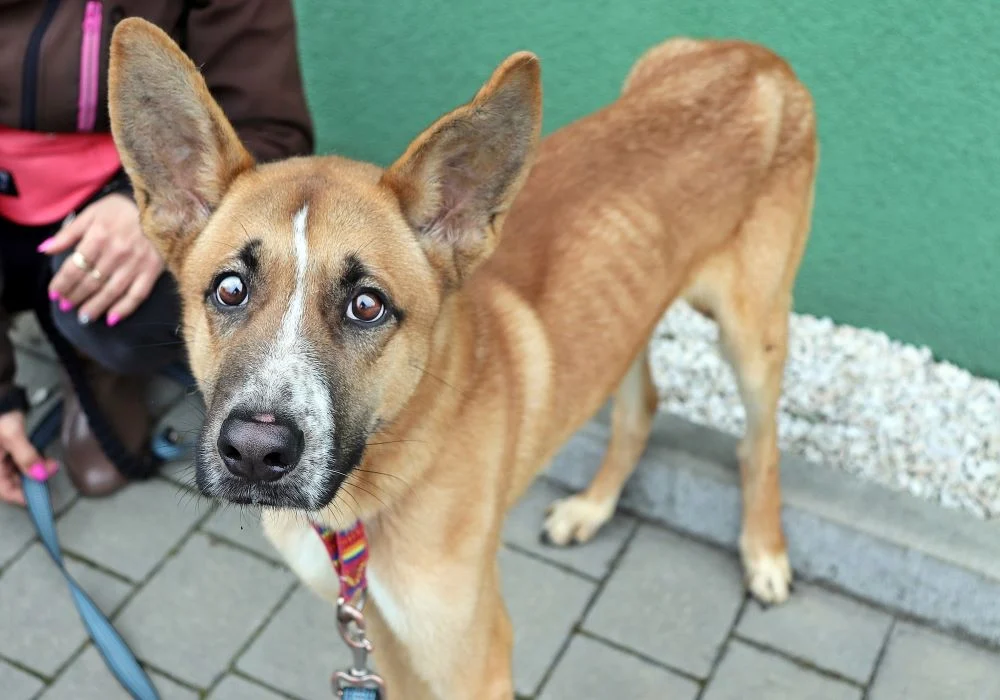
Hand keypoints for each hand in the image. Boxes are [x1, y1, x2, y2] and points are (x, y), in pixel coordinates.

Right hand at [0, 411, 57, 505]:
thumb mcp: (12, 437)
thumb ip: (27, 457)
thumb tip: (40, 476)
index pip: (5, 491)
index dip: (22, 497)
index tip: (42, 498)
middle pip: (12, 482)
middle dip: (33, 481)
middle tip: (50, 473)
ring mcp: (0, 457)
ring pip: (17, 472)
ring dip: (34, 471)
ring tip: (49, 465)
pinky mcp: (6, 448)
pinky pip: (18, 462)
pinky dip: (30, 462)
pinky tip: (43, 459)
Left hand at [40, 194, 163, 326]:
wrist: (161, 207)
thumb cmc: (122, 209)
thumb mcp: (92, 213)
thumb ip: (69, 233)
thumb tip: (45, 249)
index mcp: (98, 237)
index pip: (74, 267)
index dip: (62, 283)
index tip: (54, 294)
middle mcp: (115, 254)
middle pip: (90, 282)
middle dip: (75, 296)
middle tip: (66, 306)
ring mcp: (135, 264)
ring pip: (111, 292)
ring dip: (95, 307)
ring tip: (83, 317)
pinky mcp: (151, 271)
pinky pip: (137, 295)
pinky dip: (124, 308)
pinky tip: (112, 319)